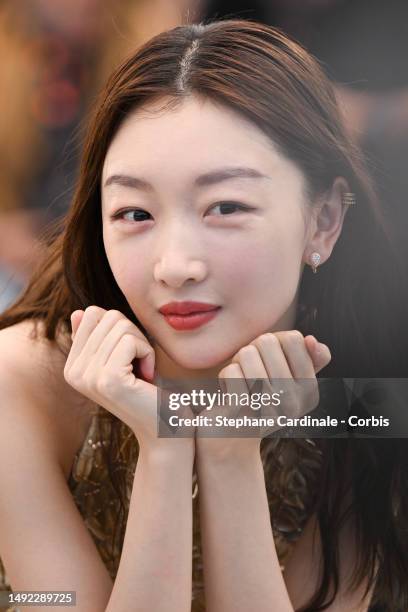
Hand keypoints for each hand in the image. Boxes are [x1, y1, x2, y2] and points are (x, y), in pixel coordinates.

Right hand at [64, 306, 193, 455]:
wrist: (164, 430)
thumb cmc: (148, 391)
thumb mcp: (120, 359)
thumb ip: (99, 338)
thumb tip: (80, 312)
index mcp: (72, 366)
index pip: (92, 314)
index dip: (121, 328)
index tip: (128, 357)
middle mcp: (73, 372)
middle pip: (108, 317)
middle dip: (134, 335)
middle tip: (139, 366)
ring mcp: (88, 377)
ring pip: (122, 327)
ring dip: (143, 346)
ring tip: (143, 374)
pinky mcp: (108, 380)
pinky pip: (131, 341)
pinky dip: (148, 354)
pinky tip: (148, 378)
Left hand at [196, 331, 330, 458]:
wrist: (232, 441)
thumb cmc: (258, 400)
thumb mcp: (288, 378)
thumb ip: (308, 358)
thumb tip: (311, 340)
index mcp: (309, 391)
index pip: (294, 339)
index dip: (275, 342)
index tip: (269, 363)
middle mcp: (294, 403)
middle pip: (267, 341)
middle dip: (252, 351)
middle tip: (250, 373)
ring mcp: (268, 410)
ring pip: (247, 354)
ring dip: (237, 363)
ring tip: (241, 382)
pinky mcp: (241, 414)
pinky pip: (231, 371)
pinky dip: (225, 377)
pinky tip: (230, 395)